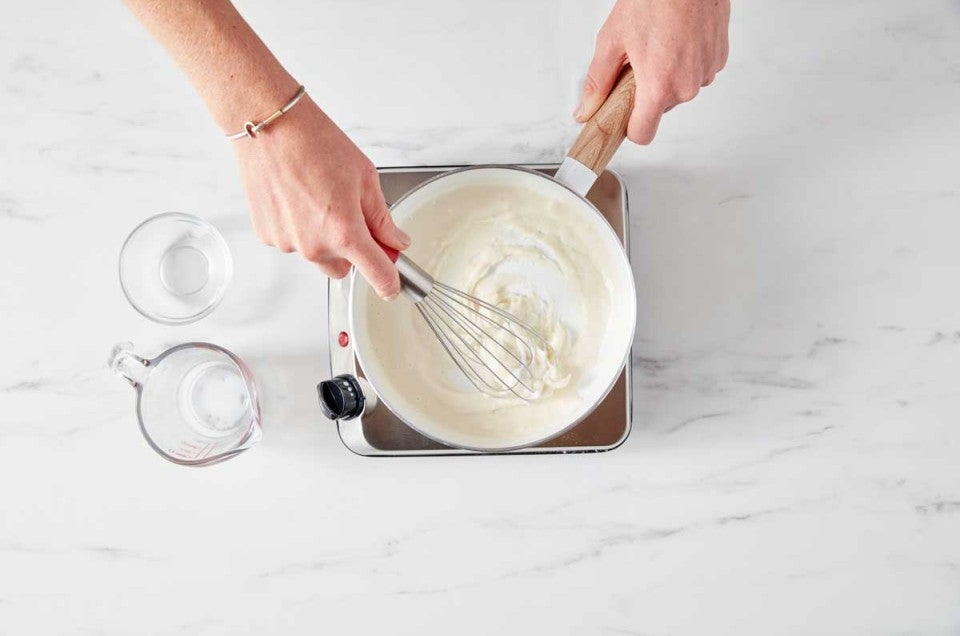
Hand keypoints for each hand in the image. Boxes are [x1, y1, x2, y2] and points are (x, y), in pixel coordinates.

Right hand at [233, 97, 409, 299]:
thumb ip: (382, 218)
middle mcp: (314, 245)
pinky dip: (298, 228)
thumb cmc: (316, 143)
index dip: (389, 283)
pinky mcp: (267, 235)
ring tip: (317, 197)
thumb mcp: (365, 178)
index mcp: (344, 232)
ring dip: (322, 238)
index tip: (393, 286)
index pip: (376, 275)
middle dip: (351, 251)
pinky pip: (293, 242)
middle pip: (343, 269)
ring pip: (316, 256)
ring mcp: (287, 242)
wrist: (270, 124)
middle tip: (350, 216)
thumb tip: (395, 241)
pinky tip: (297, 198)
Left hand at [575, 0, 729, 143]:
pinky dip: (685, 63)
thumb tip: (586, 109)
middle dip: (646, 92)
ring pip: (679, 90)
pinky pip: (696, 73)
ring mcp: (706, 73)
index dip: (629, 127)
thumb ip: (598, 81)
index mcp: (659, 86)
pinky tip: (677, 39)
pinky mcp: (719, 59)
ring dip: (667, 76)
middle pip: (660, 109)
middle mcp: (687, 86)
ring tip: (659, 44)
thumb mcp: (613, 40)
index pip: (643, 134)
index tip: (623, 116)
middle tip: (638, 61)